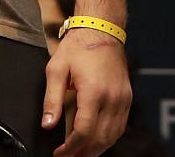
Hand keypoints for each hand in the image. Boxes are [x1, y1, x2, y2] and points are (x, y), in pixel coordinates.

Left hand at [43, 27, 130, 156]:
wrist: (102, 30)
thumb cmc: (79, 47)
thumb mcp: (57, 69)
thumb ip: (52, 99)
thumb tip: (48, 124)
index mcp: (93, 91)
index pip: (84, 131)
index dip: (70, 148)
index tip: (60, 154)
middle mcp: (112, 98)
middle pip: (99, 139)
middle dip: (82, 153)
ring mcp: (122, 99)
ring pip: (112, 136)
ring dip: (96, 149)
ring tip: (80, 153)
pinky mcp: (127, 98)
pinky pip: (120, 127)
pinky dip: (108, 139)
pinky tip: (96, 141)